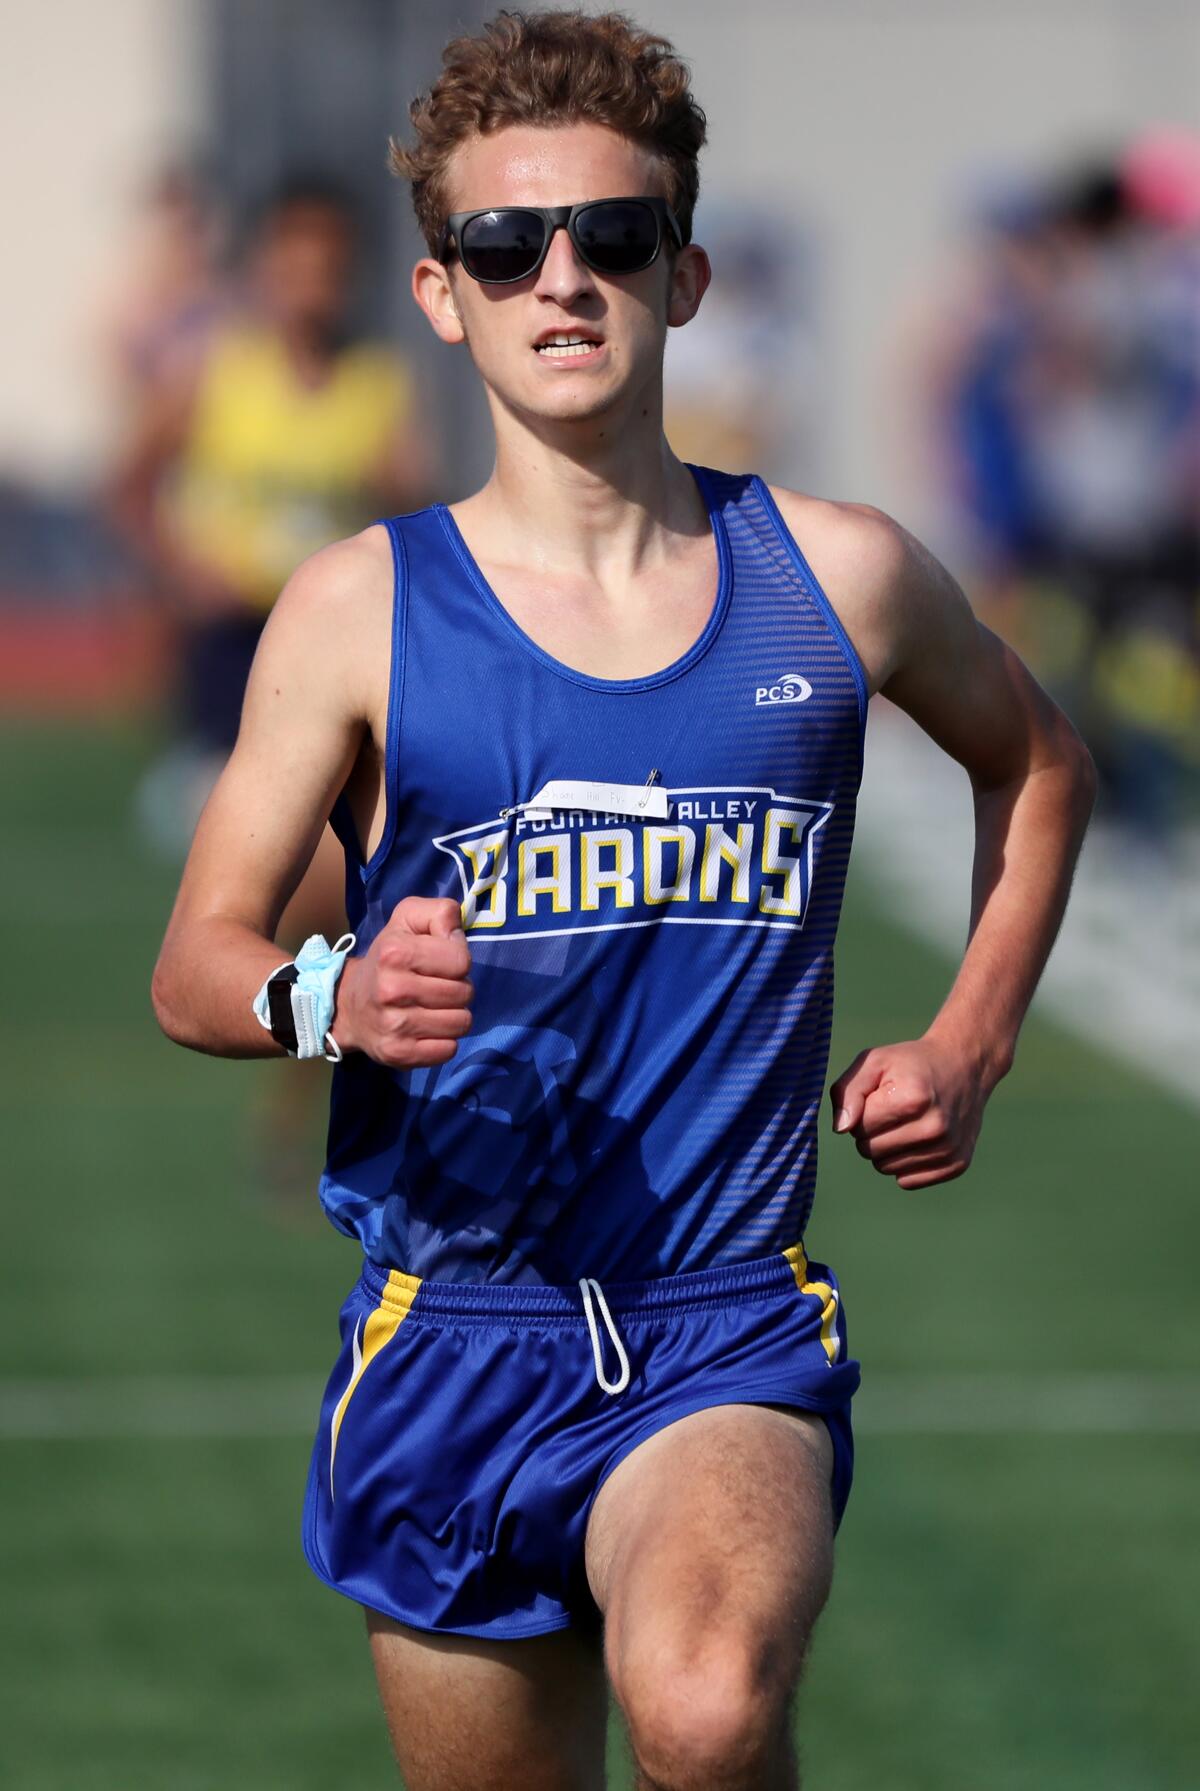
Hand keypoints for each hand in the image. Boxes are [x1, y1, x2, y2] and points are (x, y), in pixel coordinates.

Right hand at [331, 895, 472, 1067]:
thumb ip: (440, 912)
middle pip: (465, 994)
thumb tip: (457, 933)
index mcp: (395, 953)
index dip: (457, 961)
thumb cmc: (387, 958)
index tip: (440, 963)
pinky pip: (448, 1050)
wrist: (347, 1004)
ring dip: (454, 1015)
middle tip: (437, 987)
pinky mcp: (398, 1053)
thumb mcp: (408, 920)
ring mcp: (394, 1026)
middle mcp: (392, 990)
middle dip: (458, 989)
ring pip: (461, 1023)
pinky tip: (428, 1029)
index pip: (461, 961)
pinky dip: (444, 1041)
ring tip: (434, 1008)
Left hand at [828, 1034, 987, 1188]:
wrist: (964, 1066)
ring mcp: (948, 1149)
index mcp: (912, 1099)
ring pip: (885, 1168)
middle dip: (871, 1132)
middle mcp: (934, 1128)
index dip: (862, 1112)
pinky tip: (919, 1138)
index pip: (858, 1128)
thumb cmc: (911, 1064)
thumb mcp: (874, 1062)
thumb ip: (847, 1092)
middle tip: (892, 1111)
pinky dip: (905, 1163)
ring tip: (906, 1122)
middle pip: (869, 1151)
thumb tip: (841, 1129)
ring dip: (887, 1148)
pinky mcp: (957, 1165)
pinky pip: (906, 1181)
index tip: (880, 1097)